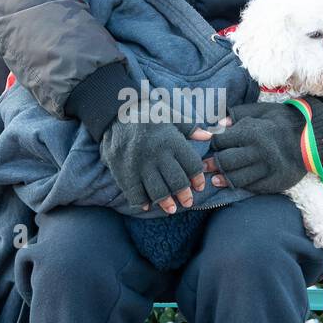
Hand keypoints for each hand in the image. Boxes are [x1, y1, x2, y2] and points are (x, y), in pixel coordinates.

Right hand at [99, 111, 231, 214]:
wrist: (114, 114)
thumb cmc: (146, 115)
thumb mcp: (170, 115)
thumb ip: (189, 127)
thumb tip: (208, 136)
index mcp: (171, 141)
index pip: (192, 165)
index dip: (198, 178)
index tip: (198, 186)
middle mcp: (157, 154)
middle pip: (177, 182)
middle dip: (185, 195)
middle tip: (187, 202)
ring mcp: (140, 165)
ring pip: (158, 191)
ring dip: (166, 203)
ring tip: (171, 208)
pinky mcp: (124, 172)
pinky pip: (135, 194)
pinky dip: (142, 202)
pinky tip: (147, 205)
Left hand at [202, 100, 322, 194]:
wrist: (312, 136)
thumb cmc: (281, 120)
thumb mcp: (261, 110)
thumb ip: (238, 115)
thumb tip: (218, 124)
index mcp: (252, 132)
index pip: (221, 141)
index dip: (214, 143)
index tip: (213, 146)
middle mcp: (259, 152)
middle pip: (225, 162)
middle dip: (213, 164)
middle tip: (205, 166)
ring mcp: (268, 169)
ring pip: (236, 178)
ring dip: (223, 178)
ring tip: (215, 179)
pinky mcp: (275, 182)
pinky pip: (251, 187)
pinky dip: (241, 185)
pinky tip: (234, 182)